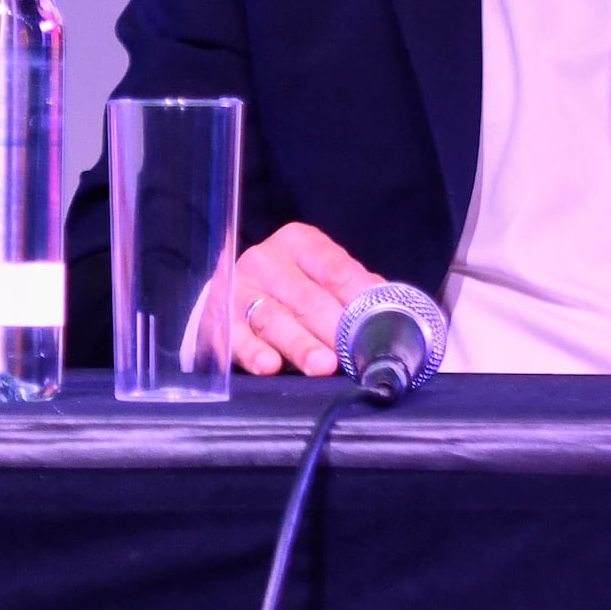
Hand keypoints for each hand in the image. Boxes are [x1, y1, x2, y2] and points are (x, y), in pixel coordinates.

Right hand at [217, 219, 381, 377]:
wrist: (234, 294)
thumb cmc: (291, 289)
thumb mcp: (320, 277)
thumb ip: (353, 290)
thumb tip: (393, 308)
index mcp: (299, 243)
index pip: (336, 269)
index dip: (359, 297)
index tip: (378, 323)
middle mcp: (266, 261)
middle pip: (306, 298)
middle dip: (332, 328)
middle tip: (352, 354)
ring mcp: (239, 289)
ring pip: (274, 320)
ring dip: (300, 345)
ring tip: (322, 365)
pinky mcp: (218, 320)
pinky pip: (236, 338)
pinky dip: (253, 353)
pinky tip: (270, 366)